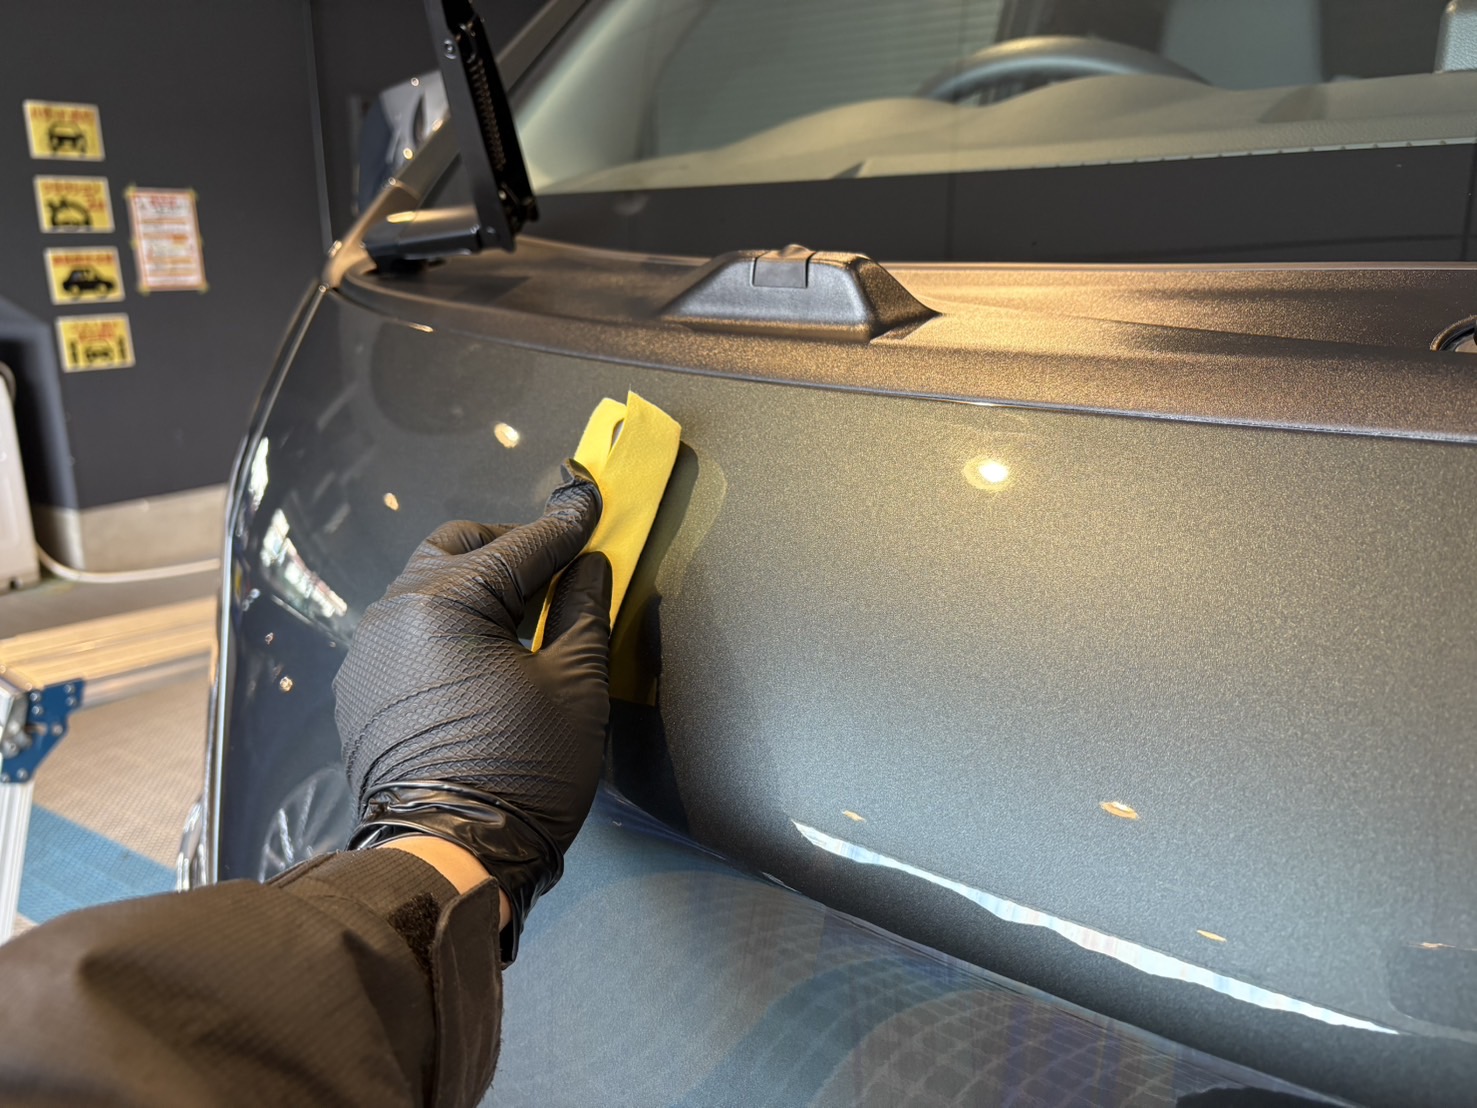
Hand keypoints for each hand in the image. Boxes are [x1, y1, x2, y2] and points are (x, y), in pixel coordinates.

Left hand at [334, 467, 611, 960]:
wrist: (449, 858)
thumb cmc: (523, 771)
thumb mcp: (574, 687)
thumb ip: (581, 610)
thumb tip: (588, 565)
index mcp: (446, 604)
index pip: (520, 548)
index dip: (565, 527)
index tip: (593, 505)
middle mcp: (393, 614)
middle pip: (456, 548)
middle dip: (509, 548)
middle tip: (555, 567)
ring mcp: (368, 653)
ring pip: (424, 587)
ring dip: (474, 585)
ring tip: (521, 614)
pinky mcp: (360, 690)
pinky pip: (406, 631)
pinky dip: (445, 624)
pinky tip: (479, 656)